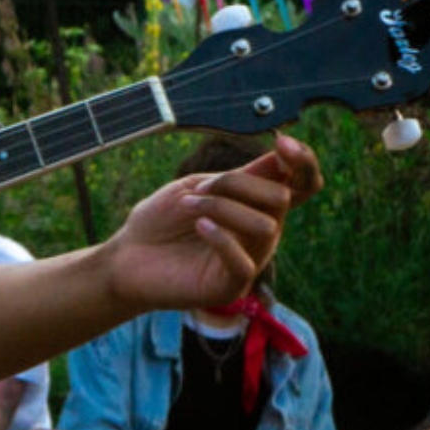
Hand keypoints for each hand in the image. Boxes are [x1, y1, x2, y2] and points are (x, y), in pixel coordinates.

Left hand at [101, 134, 321, 311]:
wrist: (127, 256)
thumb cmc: (161, 220)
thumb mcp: (198, 187)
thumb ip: (241, 176)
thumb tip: (282, 156)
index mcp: (257, 206)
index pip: (301, 185)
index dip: (303, 162)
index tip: (281, 142)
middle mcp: (261, 234)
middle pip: (281, 198)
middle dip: (237, 184)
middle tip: (198, 189)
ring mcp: (250, 261)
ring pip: (264, 227)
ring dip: (221, 208)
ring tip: (187, 207)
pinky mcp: (230, 286)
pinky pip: (244, 262)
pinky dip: (221, 238)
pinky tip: (199, 227)